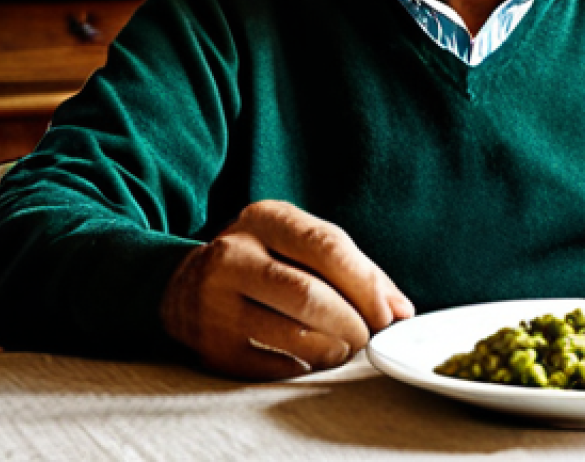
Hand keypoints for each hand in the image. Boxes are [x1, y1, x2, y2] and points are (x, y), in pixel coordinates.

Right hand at [160, 200, 414, 379]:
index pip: (326, 246)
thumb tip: (400, 309)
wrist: (184, 284)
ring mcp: (216, 302)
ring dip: (333, 349)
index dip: (365, 284)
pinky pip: (271, 365)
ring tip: (344, 347)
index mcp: (264, 218)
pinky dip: (303, 365)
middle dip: (352, 322)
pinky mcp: (211, 346)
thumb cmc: (263, 259)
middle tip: (368, 336)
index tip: (389, 313)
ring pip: (291, 334)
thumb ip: (354, 268)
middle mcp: (233, 255)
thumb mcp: (300, 242)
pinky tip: (311, 357)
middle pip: (308, 294)